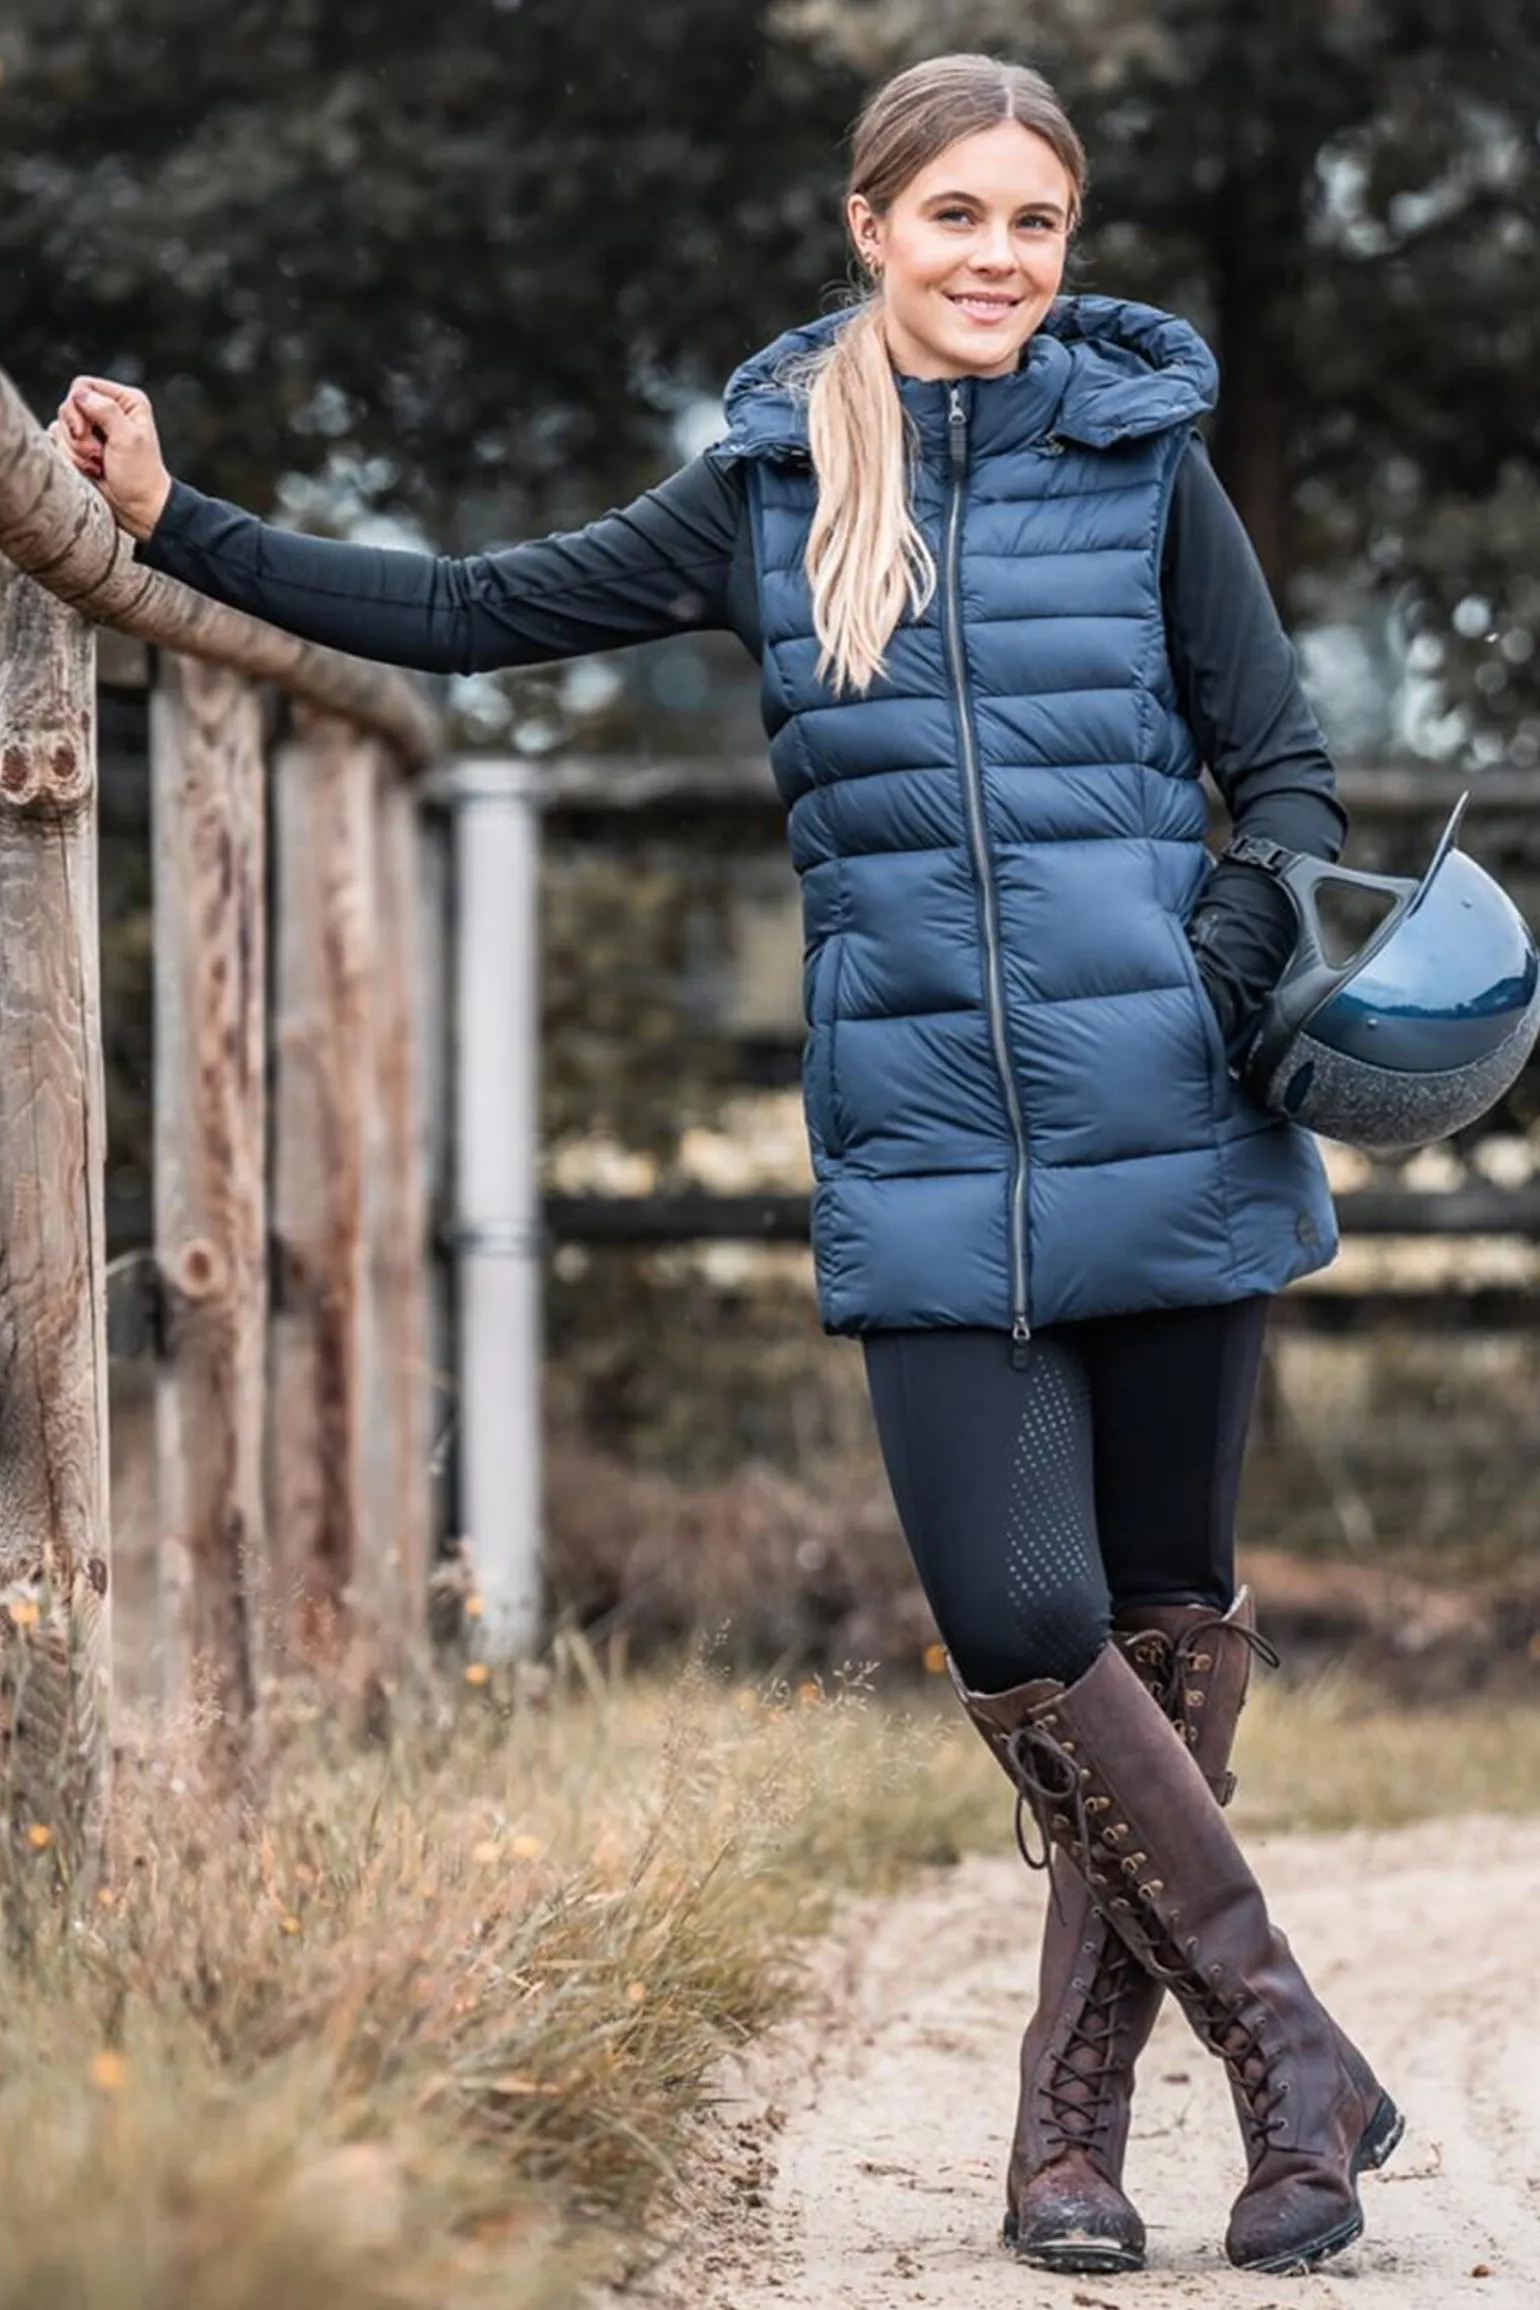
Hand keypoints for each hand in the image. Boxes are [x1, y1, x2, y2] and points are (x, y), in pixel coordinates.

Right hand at [49, 376, 172, 541]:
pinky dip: (71, 459)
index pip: (83, 386)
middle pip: (68, 407)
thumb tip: (79, 394)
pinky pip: (60, 444)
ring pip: (62, 428)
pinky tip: (90, 470)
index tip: (83, 431)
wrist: (139, 508)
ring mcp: (94, 429)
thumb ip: (106, 411)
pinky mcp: (83, 447)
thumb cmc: (140, 476)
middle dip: (77, 434)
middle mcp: (108, 410)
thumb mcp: (128, 439)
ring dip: (76, 451)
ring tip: (97, 466)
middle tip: (96, 455)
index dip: (77, 407)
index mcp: (126, 402)